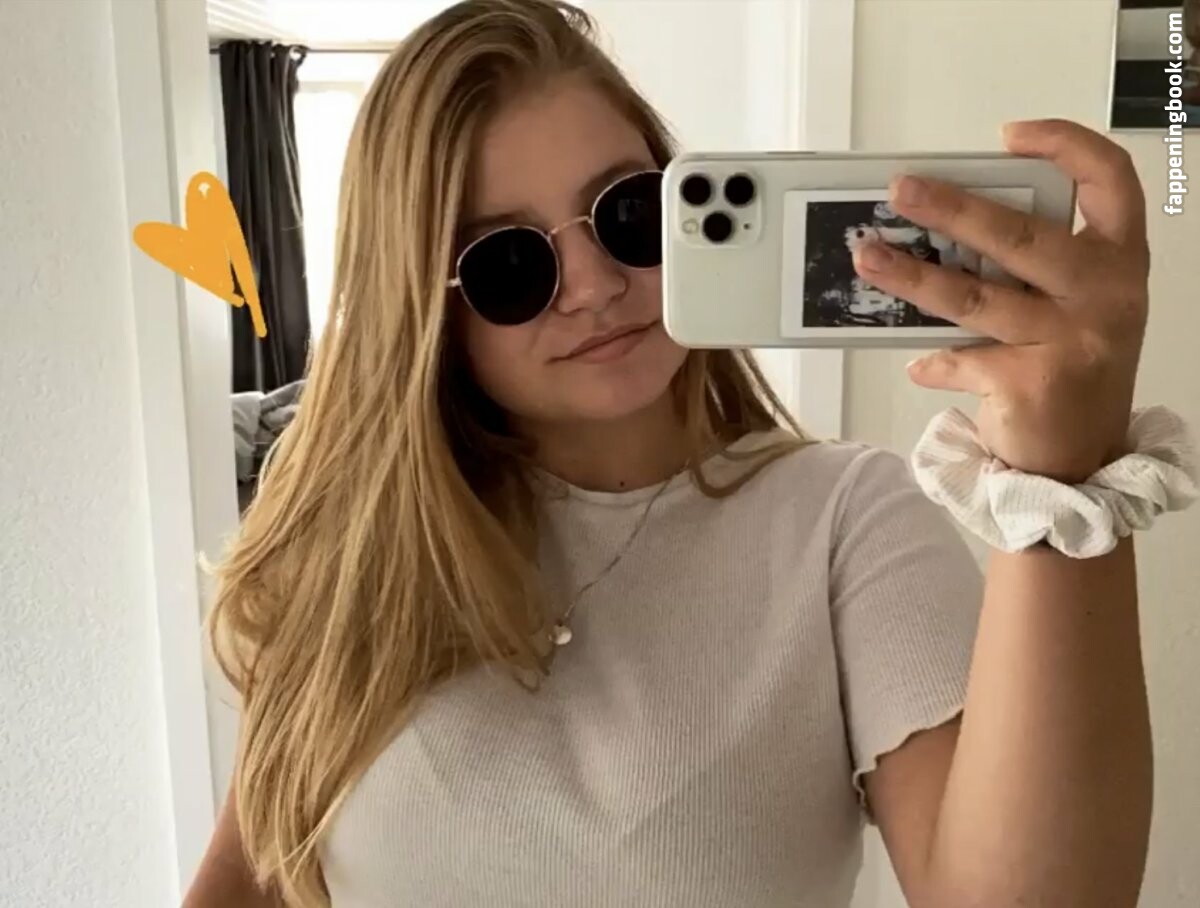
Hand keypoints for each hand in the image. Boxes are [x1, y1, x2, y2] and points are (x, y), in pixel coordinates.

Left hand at [852, 119, 1149, 483]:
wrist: (1079, 465)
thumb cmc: (1068, 372)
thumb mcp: (1069, 310)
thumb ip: (1029, 272)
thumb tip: (941, 238)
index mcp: (1117, 261)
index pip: (1109, 181)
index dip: (1065, 146)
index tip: (1010, 137)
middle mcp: (1105, 293)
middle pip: (1019, 235)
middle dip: (950, 208)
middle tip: (900, 190)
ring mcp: (1074, 338)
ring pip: (973, 295)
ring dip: (911, 276)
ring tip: (868, 258)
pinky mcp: (1036, 381)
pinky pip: (962, 356)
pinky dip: (934, 361)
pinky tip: (919, 363)